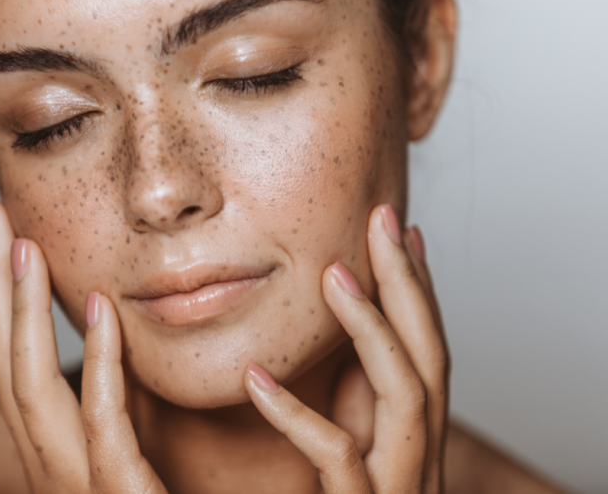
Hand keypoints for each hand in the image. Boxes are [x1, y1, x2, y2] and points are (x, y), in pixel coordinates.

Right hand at [0, 199, 167, 493]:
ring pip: (31, 389)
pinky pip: (102, 427)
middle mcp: (49, 464)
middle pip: (5, 361)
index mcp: (52, 447)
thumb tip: (115, 330)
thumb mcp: (136, 443)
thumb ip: (119, 394)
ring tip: (25, 245)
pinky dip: (99, 365)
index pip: (13, 360)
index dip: (1, 295)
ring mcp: (75, 485)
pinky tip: (102, 309)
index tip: (3, 233)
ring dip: (25, 312)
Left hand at [243, 204, 449, 493]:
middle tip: (387, 220)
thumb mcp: (340, 463)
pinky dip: (300, 418)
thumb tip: (317, 355)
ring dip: (374, 331)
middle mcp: (414, 465)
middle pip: (431, 362)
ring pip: (407, 400)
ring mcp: (395, 493)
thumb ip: (337, 414)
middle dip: (412, 288)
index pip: (423, 355)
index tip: (402, 235)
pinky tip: (257, 379)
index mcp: (405, 446)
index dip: (418, 293)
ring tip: (334, 275)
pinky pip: (339, 464)